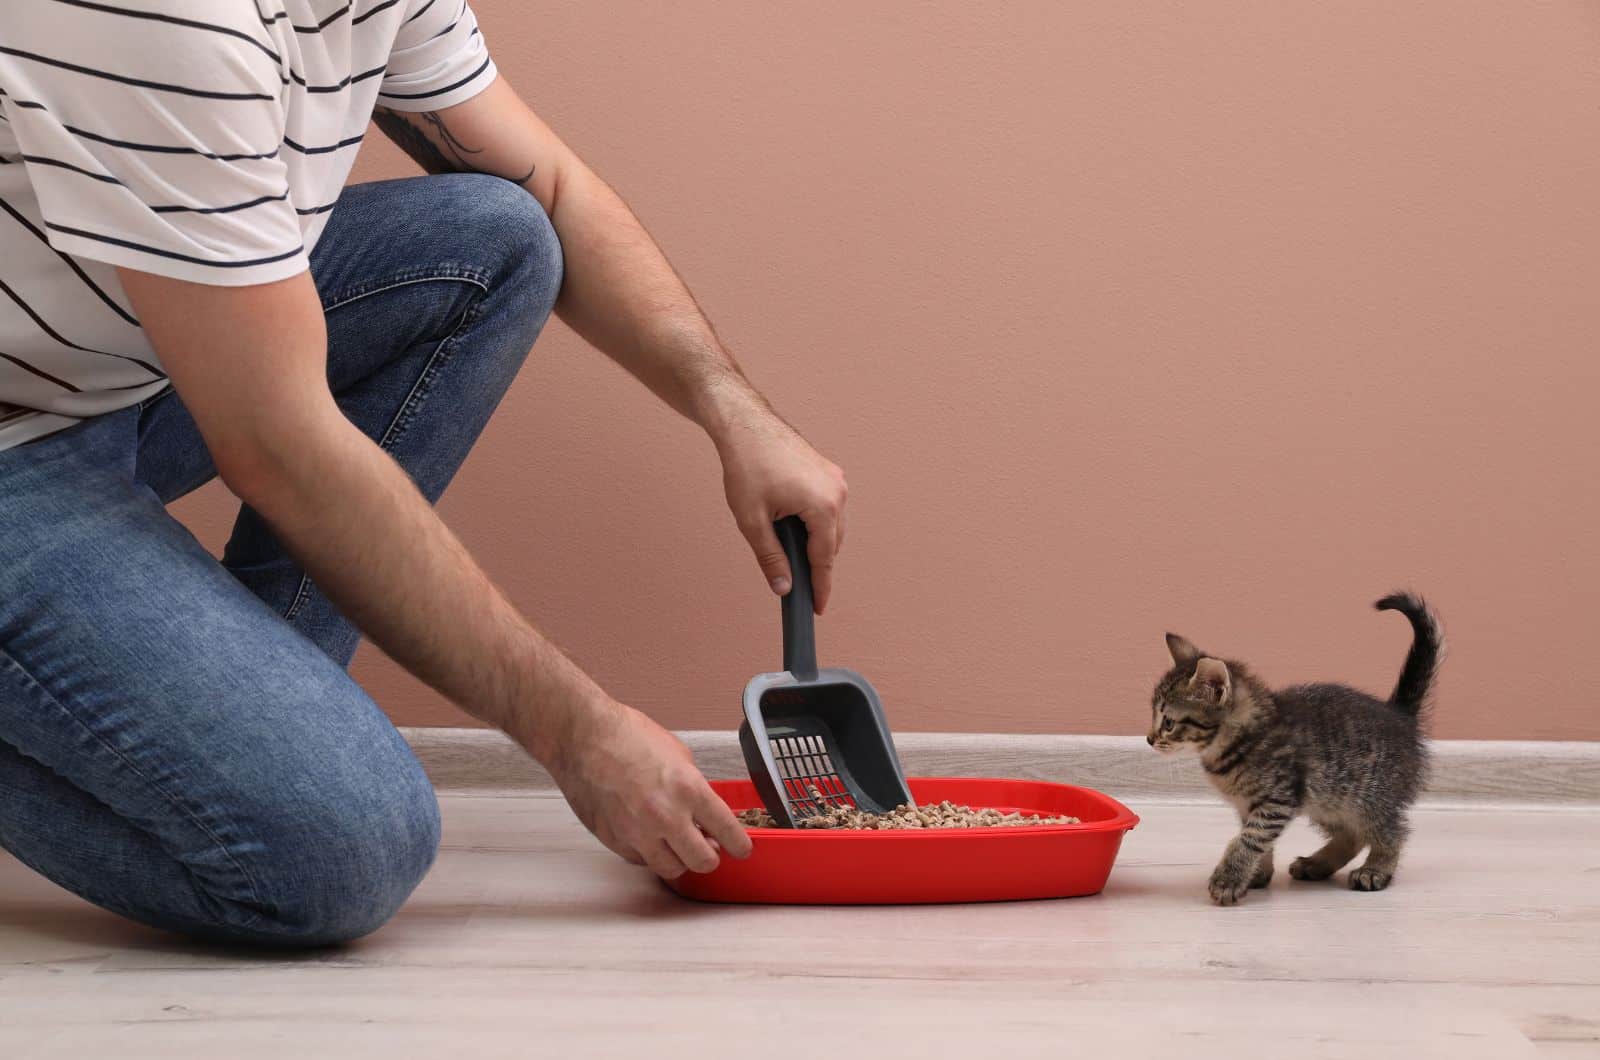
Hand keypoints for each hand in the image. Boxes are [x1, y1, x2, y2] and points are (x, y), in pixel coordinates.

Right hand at [546, 699, 753, 878]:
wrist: (582, 737)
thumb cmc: (625, 736)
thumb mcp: (677, 753)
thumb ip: (694, 786)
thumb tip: (702, 809)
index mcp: (688, 789)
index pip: (727, 831)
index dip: (740, 845)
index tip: (742, 849)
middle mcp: (665, 816)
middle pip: (703, 862)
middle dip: (710, 857)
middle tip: (708, 848)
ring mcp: (638, 833)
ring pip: (672, 869)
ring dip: (680, 860)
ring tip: (678, 845)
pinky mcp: (614, 840)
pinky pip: (641, 860)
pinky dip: (649, 853)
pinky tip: (648, 836)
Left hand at [714, 402, 848, 612]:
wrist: (745, 423)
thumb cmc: (746, 465)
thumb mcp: (752, 520)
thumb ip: (770, 557)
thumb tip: (783, 587)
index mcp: (822, 506)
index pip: (824, 559)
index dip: (819, 587)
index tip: (817, 609)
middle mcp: (837, 492)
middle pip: (831, 544)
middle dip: (815, 565)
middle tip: (796, 587)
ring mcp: (835, 479)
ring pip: (830, 526)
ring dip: (814, 542)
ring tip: (788, 554)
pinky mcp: (827, 470)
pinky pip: (827, 507)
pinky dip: (814, 523)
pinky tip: (792, 528)